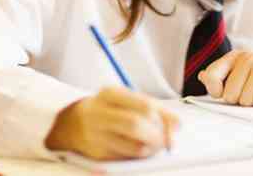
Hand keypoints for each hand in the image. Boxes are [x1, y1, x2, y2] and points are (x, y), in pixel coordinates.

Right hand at [45, 87, 180, 159]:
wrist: (73, 123)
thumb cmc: (110, 110)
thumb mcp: (129, 101)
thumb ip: (157, 109)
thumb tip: (178, 125)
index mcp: (109, 94)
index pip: (144, 105)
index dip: (164, 119)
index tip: (174, 128)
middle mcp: (99, 113)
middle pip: (136, 125)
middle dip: (157, 136)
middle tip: (166, 141)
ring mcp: (96, 135)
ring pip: (134, 147)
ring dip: (151, 149)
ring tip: (153, 145)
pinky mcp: (98, 154)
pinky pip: (127, 159)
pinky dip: (139, 157)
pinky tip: (137, 149)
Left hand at [198, 51, 252, 106]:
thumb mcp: (238, 74)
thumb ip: (219, 76)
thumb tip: (202, 76)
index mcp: (232, 57)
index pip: (210, 76)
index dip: (214, 90)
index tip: (221, 93)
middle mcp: (246, 57)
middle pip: (230, 95)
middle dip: (240, 100)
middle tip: (251, 92)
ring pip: (246, 100)